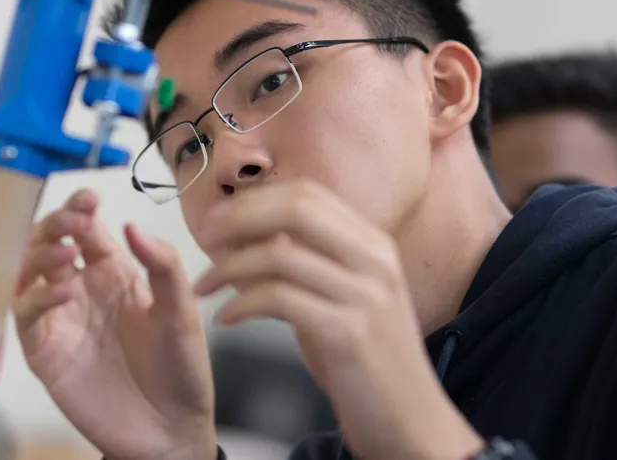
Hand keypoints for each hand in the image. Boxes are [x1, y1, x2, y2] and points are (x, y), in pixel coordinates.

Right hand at [14, 189, 215, 459]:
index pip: (86, 229)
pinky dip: (36, 299)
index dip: (80, 208)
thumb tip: (132, 224)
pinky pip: (26, 317)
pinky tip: (61, 293)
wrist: (171, 430)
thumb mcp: (182, 311)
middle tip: (70, 221)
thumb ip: (163, 265)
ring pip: (29, 274)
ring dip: (40, 257)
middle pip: (50, 243)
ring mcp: (61, 320)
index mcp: (114, 274)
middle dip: (54, 225)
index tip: (87, 198)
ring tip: (65, 255)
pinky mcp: (46, 352)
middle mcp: (82, 291)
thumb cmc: (180, 369)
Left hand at [193, 180, 483, 459]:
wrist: (412, 422)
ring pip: (280, 253)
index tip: (218, 218)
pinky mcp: (349, 334)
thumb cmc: (367, 363)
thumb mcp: (346, 299)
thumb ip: (310, 263)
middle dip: (239, 218)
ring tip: (204, 286)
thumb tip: (251, 234)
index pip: (308, 193)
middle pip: (296, 208)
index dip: (255, 199)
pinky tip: (228, 319)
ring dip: (228, 267)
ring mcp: (366, 296)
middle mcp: (376, 261)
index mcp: (374, 245)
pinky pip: (279, 299)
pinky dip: (242, 304)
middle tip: (204, 238)